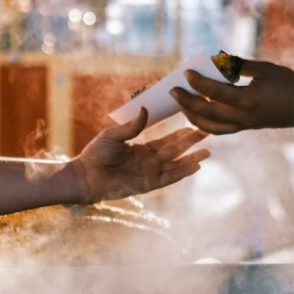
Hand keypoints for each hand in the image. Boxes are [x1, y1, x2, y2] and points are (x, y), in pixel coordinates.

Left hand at [68, 110, 209, 202]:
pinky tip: (195, 167)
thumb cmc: (95, 154)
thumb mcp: (114, 135)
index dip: (180, 133)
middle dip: (191, 142)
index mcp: (141, 149)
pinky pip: (168, 178)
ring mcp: (149, 173)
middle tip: (208, 132)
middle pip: (175, 151)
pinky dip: (182, 173)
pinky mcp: (147, 184)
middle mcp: (148, 161)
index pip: (166, 141)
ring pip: (175, 165)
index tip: (194, 124)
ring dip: (191, 159)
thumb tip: (145, 109)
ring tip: (207, 152)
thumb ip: (132, 126)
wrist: (85, 176)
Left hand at [170, 59, 293, 134]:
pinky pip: (220, 129)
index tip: (186, 72)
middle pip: (207, 113)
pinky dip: (204, 123)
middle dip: (187, 102)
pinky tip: (195, 114)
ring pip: (210, 126)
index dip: (198, 83)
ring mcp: (244, 125)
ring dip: (192, 115)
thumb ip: (239, 65)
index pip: (216, 93)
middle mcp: (244, 117)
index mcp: (249, 100)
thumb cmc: (288, 83)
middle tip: (172, 90)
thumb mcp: (265, 69)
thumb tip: (215, 60)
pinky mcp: (246, 127)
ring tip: (180, 103)